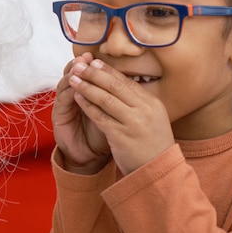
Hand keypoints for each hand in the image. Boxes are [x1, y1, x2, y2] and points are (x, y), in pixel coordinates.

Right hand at [52, 52, 110, 172]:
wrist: (89, 157)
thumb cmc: (104, 135)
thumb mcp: (114, 116)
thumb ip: (118, 100)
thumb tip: (136, 82)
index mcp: (88, 93)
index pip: (90, 74)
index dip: (94, 66)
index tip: (100, 57)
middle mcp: (73, 95)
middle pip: (74, 74)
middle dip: (81, 66)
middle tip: (86, 57)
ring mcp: (64, 105)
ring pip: (65, 83)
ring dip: (71, 74)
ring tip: (78, 67)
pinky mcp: (58, 115)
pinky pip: (62, 100)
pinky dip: (68, 91)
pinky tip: (74, 86)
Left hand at [65, 57, 173, 174]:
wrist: (157, 171)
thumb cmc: (152, 145)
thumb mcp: (152, 119)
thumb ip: (138, 103)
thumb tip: (119, 84)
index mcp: (152, 103)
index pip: (126, 81)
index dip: (108, 70)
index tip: (93, 61)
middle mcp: (144, 110)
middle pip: (115, 86)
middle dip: (94, 74)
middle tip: (79, 65)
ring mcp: (133, 123)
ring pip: (106, 99)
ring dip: (87, 87)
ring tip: (73, 79)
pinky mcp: (121, 136)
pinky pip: (100, 117)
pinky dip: (87, 105)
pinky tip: (77, 98)